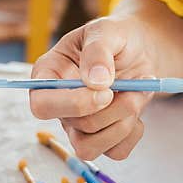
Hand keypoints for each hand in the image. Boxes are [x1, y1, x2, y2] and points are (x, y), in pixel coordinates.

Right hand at [29, 16, 157, 159]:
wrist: (140, 51)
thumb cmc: (116, 38)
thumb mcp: (106, 30)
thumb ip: (98, 51)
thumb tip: (96, 81)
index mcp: (49, 76)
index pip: (42, 105)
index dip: (73, 104)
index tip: (106, 91)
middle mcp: (60, 106)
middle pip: (77, 127)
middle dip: (113, 110)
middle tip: (137, 86)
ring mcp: (79, 126)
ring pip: (90, 148)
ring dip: (124, 124)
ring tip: (139, 94)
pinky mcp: (102, 139)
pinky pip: (116, 152)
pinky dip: (134, 133)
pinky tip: (137, 109)